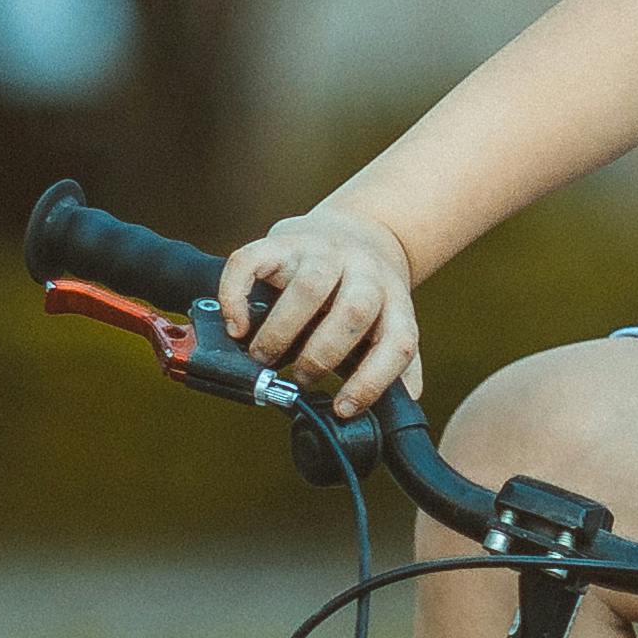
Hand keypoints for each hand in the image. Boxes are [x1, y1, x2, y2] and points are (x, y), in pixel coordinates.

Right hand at [219, 208, 420, 414]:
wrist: (358, 229)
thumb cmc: (366, 292)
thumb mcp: (391, 321)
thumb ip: (395, 362)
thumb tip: (401, 407)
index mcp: (395, 300)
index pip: (397, 343)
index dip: (372, 381)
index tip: (342, 408)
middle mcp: (364, 271)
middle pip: (353, 312)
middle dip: (321, 356)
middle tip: (298, 378)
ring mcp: (324, 251)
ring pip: (309, 287)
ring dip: (281, 332)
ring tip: (263, 356)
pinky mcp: (282, 240)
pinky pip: (252, 262)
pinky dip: (236, 297)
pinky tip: (236, 326)